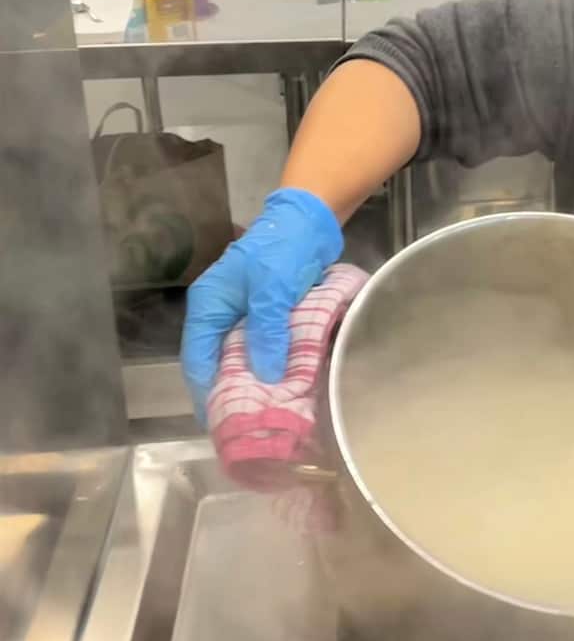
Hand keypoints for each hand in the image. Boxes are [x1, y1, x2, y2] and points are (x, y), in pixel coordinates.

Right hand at [180, 187, 343, 417]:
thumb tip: (264, 374)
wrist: (309, 220)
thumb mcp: (272, 290)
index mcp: (209, 305)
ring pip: (243, 353)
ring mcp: (244, 311)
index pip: (197, 357)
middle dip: (231, 388)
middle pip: (218, 359)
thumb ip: (266, 331)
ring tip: (268, 408)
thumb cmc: (283, 249)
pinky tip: (286, 381)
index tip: (219, 419)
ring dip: (255, 377)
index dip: (206, 390)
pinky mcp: (267, 311)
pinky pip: (265, 343)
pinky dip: (272, 361)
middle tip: (248, 420)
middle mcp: (220, 311)